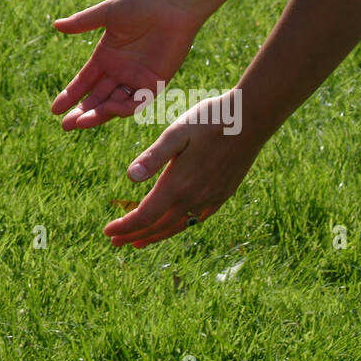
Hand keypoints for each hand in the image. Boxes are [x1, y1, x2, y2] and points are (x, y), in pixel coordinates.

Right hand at [51, 0, 205, 129]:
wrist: (174, 3)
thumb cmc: (142, 2)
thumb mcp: (107, 13)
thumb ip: (82, 23)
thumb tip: (56, 25)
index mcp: (106, 57)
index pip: (84, 82)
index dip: (70, 96)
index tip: (54, 109)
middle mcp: (120, 71)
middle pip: (97, 98)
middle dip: (81, 113)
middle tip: (66, 126)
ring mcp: (137, 78)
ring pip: (114, 104)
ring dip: (98, 115)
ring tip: (81, 122)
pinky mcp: (156, 82)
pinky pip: (137, 102)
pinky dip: (122, 108)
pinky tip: (108, 108)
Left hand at [104, 95, 264, 247]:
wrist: (252, 118)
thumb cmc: (210, 120)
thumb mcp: (176, 133)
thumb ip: (153, 157)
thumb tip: (130, 177)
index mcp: (177, 184)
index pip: (145, 216)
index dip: (125, 227)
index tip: (108, 232)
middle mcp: (194, 197)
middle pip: (158, 226)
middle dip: (134, 235)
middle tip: (115, 242)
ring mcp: (210, 197)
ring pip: (178, 226)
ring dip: (155, 235)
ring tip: (139, 243)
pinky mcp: (223, 193)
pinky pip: (197, 218)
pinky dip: (181, 226)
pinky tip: (176, 226)